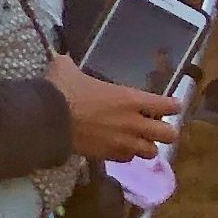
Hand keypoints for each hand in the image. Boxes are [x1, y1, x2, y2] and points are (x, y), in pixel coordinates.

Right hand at [50, 57, 182, 167]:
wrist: (46, 119)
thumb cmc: (60, 90)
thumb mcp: (65, 68)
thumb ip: (70, 64)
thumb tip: (62, 58)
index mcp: (130, 99)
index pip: (168, 106)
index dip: (172, 105)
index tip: (170, 105)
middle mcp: (133, 123)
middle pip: (169, 134)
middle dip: (165, 131)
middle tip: (154, 126)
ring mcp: (122, 142)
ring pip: (151, 152)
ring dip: (146, 145)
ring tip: (138, 140)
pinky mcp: (108, 156)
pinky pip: (128, 159)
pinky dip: (126, 154)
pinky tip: (118, 148)